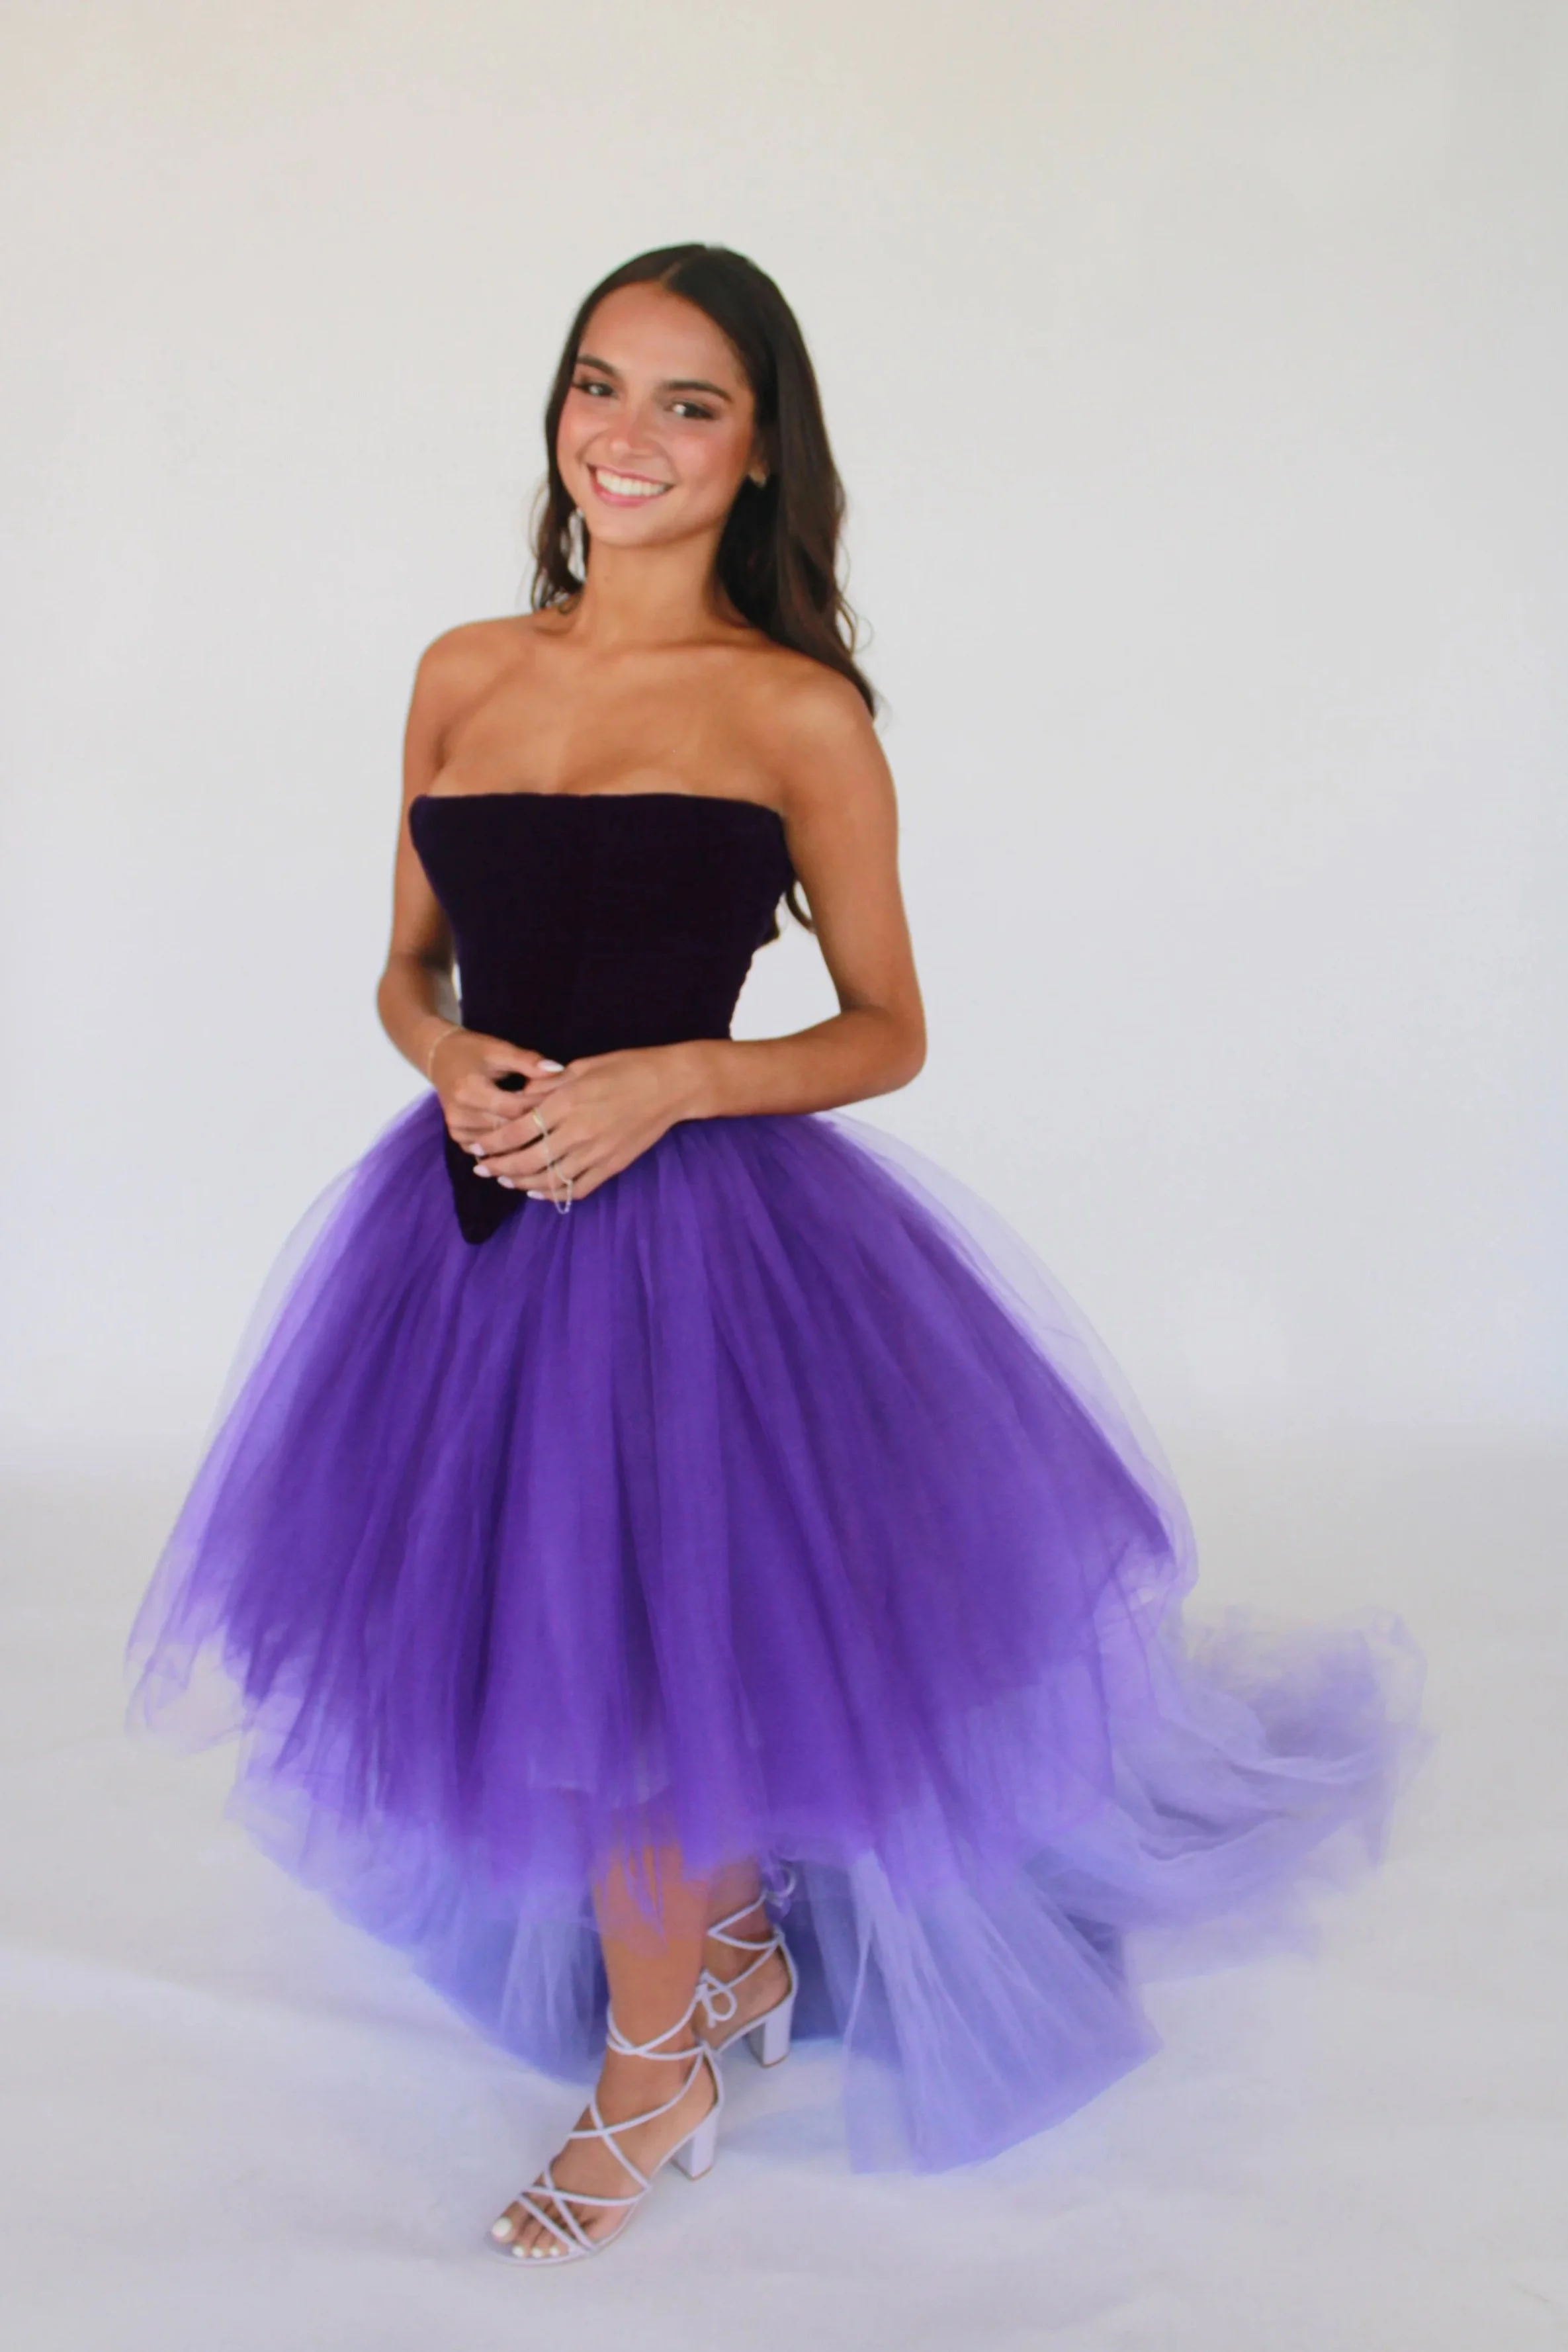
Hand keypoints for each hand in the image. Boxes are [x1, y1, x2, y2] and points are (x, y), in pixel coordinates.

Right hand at [429, 1028, 566, 1155]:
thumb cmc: (473, 1051)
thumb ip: (527, 1061)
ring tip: (548, 1131)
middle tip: (562, 1121)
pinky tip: (527, 1141)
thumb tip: (558, 1070)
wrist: (440, 1058)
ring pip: (500, 1145)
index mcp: (470, 1090)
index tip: (563, 1102)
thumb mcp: (499, 1049)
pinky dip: (508, 1146)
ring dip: (524, 1139)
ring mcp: (457, 1130)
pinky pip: (489, 1151)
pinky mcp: (458, 1139)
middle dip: (535, 1125)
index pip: (514, 1107)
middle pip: (508, 1129)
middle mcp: (460, 1115)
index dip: (540, 1106)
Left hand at [470, 1043, 704, 1205]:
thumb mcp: (583, 1066)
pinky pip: (577, 1188)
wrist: (671, 1086)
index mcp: (567, 1103)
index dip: (492, 1142)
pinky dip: (554, 1193)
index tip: (476, 1146)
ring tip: (505, 1179)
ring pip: (548, 1179)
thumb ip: (548, 1084)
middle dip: (499, 1167)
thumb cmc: (628, 1068)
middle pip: (527, 1160)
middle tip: (481, 1169)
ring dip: (521, 1182)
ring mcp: (596, 1153)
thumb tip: (520, 1094)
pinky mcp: (612, 1165)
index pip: (517, 1131)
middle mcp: (578, 1132)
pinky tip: (539, 1190)